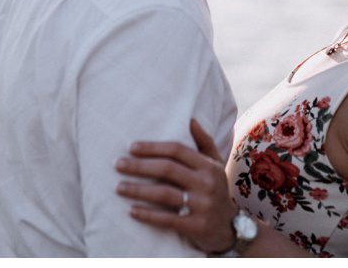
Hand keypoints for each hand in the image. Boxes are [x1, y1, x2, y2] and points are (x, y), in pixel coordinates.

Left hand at [115, 118, 238, 254]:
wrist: (230, 228)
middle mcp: (206, 183)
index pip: (177, 150)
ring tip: (119, 187)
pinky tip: (132, 211)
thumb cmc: (217, 190)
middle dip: (140, 166)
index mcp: (208, 165)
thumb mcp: (216, 164)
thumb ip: (204, 142)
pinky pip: (167, 219)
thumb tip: (191, 120)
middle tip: (118, 165)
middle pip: (167, 169)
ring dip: (138, 190)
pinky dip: (147, 214)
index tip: (131, 147)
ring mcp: (202, 205)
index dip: (153, 148)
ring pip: (164, 194)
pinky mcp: (195, 226)